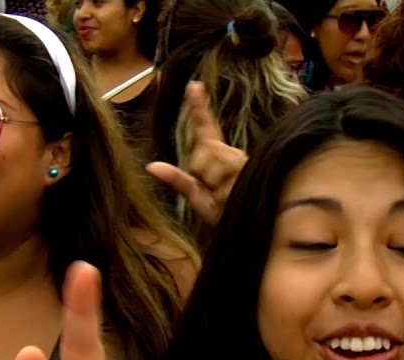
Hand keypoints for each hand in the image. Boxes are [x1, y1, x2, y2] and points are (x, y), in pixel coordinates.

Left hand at [146, 81, 246, 226]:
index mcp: (221, 159)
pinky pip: (227, 169)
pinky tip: (225, 192)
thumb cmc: (225, 217)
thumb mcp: (198, 200)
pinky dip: (221, 179)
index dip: (200, 108)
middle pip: (208, 148)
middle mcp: (234, 156)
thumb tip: (151, 166)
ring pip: (216, 158)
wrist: (250, 231)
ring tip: (226, 196)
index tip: (194, 86)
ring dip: (214, 180)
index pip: (207, 129)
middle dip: (203, 169)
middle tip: (214, 191)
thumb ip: (178, 181)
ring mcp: (245, 163)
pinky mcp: (252, 171)